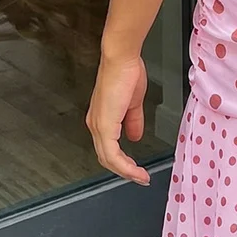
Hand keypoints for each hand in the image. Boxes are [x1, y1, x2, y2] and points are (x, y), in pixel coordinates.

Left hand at [86, 54, 150, 185]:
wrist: (121, 59)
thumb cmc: (125, 72)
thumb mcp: (133, 103)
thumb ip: (133, 122)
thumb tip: (135, 136)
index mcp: (101, 119)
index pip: (108, 148)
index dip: (122, 161)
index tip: (137, 169)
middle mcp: (96, 125)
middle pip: (106, 158)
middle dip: (124, 171)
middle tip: (140, 178)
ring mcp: (99, 126)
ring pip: (108, 159)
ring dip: (126, 171)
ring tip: (140, 177)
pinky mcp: (104, 126)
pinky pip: (112, 154)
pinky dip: (125, 165)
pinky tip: (135, 169)